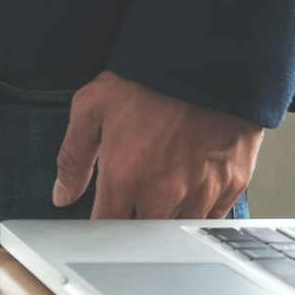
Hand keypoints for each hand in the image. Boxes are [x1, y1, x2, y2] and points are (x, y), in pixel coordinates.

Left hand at [52, 70, 263, 218]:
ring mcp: (203, 191)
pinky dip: (201, 214)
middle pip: (145, 236)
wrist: (207, 57)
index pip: (108, 228)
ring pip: (180, 231)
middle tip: (133, 205)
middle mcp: (165, 193)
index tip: (102, 218)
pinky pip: (214, 218)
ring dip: (168, 224)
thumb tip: (61, 194)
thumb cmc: (149, 78)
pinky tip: (192, 195)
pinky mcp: (233, 184)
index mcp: (125, 177)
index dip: (102, 227)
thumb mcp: (91, 107)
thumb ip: (73, 158)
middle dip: (135, 226)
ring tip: (162, 199)